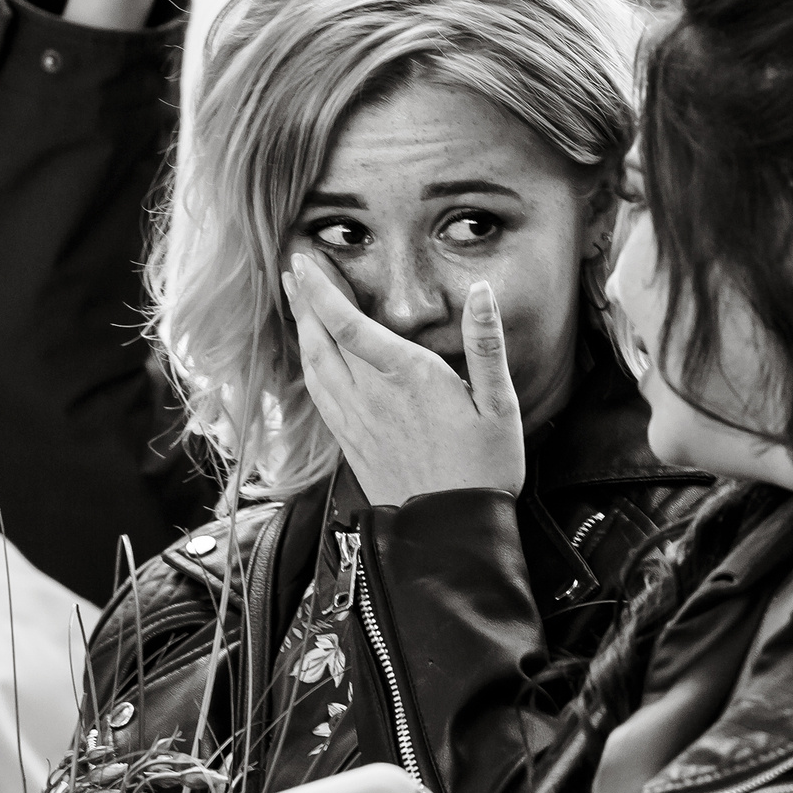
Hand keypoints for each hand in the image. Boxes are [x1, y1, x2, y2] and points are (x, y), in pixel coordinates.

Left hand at [284, 254, 523, 505]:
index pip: (349, 323)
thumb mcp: (500, 405)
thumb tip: (482, 293)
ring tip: (295, 302)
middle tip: (292, 269)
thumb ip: (486, 346)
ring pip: (314, 365)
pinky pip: (319, 394)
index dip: (323, 289)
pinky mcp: (350, 442)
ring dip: (301, 329)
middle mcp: (370, 395)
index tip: (306, 260)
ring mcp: (355, 420)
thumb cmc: (482, 469)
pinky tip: (311, 358)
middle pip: (322, 338)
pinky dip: (308, 365)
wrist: (447, 532)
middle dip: (304, 299)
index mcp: (406, 377)